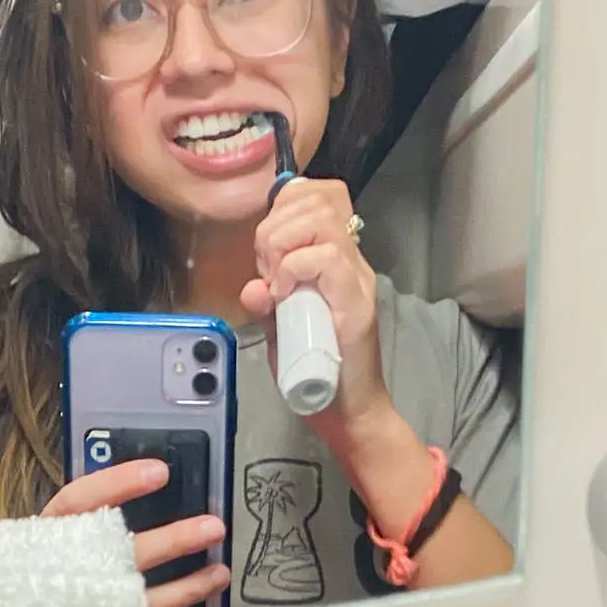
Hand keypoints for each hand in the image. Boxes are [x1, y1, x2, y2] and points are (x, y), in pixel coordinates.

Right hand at [42, 457, 229, 606]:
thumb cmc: (31, 570)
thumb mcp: (41, 537)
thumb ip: (79, 513)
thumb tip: (141, 477)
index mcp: (41, 538)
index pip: (77, 503)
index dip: (117, 485)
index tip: (158, 472)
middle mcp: (59, 570)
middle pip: (118, 556)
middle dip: (170, 542)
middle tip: (210, 527)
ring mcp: (80, 604)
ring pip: (137, 595)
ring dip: (186, 582)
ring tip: (220, 569)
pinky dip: (179, 600)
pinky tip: (207, 586)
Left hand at [242, 176, 385, 430]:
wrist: (348, 411)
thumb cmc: (317, 370)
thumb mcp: (280, 327)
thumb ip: (267, 302)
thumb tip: (251, 287)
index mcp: (333, 259)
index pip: (317, 196)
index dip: (284, 207)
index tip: (265, 251)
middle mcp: (351, 261)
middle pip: (317, 199)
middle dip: (275, 227)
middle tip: (267, 270)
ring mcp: (355, 279)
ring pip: (322, 219)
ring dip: (283, 244)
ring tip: (277, 282)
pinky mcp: (356, 303)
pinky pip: (327, 258)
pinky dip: (296, 268)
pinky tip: (285, 294)